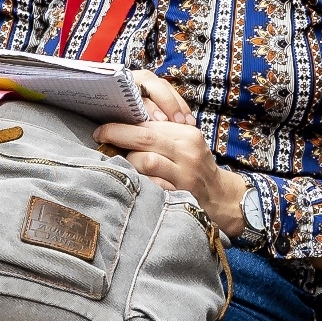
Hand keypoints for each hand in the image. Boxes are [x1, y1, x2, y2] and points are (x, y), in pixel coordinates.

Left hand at [101, 72, 244, 219]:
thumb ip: (162, 135)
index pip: (150, 124)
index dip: (123, 124)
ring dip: (129, 161)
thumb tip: (125, 126)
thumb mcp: (186, 145)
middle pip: (145, 138)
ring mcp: (185, 173)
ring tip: (124, 165)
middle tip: (100, 135)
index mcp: (188, 134)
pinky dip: (139, 182)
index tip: (104, 127)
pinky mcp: (182, 193)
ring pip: (146, 160)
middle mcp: (188, 151)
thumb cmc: (196, 168)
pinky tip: (134, 183)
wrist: (221, 197)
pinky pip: (152, 184)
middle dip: (117, 135)